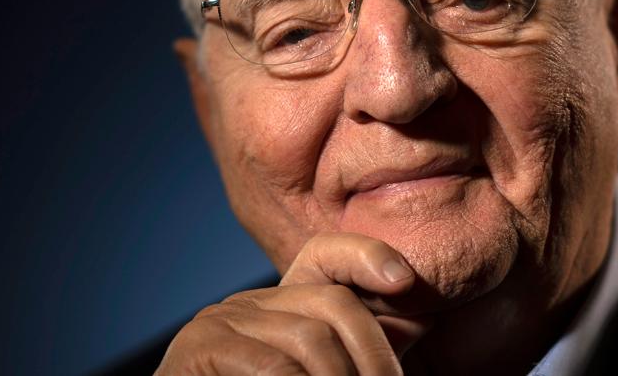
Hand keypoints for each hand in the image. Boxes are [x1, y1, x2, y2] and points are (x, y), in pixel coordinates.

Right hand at [155, 232, 433, 374]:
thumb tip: (419, 314)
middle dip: (375, 354)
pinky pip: (273, 367)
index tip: (405, 281)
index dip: (368, 255)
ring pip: (312, 338)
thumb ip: (365, 347)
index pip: (327, 253)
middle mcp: (250, 302)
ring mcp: (221, 320)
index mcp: (281, 306)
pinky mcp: (198, 346)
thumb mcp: (332, 372)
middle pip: (335, 303)